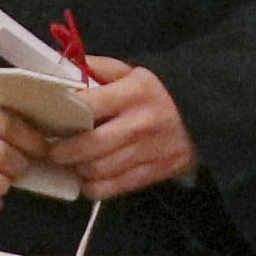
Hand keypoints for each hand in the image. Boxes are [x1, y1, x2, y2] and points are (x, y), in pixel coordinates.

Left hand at [48, 56, 194, 199]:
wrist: (204, 115)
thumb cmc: (157, 93)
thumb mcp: (133, 72)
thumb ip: (99, 68)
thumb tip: (64, 68)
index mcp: (134, 93)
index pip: (87, 105)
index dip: (63, 112)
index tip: (50, 118)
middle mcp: (140, 123)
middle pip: (90, 145)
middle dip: (63, 151)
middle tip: (52, 150)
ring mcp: (148, 151)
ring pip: (98, 170)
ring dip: (77, 169)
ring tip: (71, 163)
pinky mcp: (154, 173)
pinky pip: (113, 188)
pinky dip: (94, 187)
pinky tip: (88, 178)